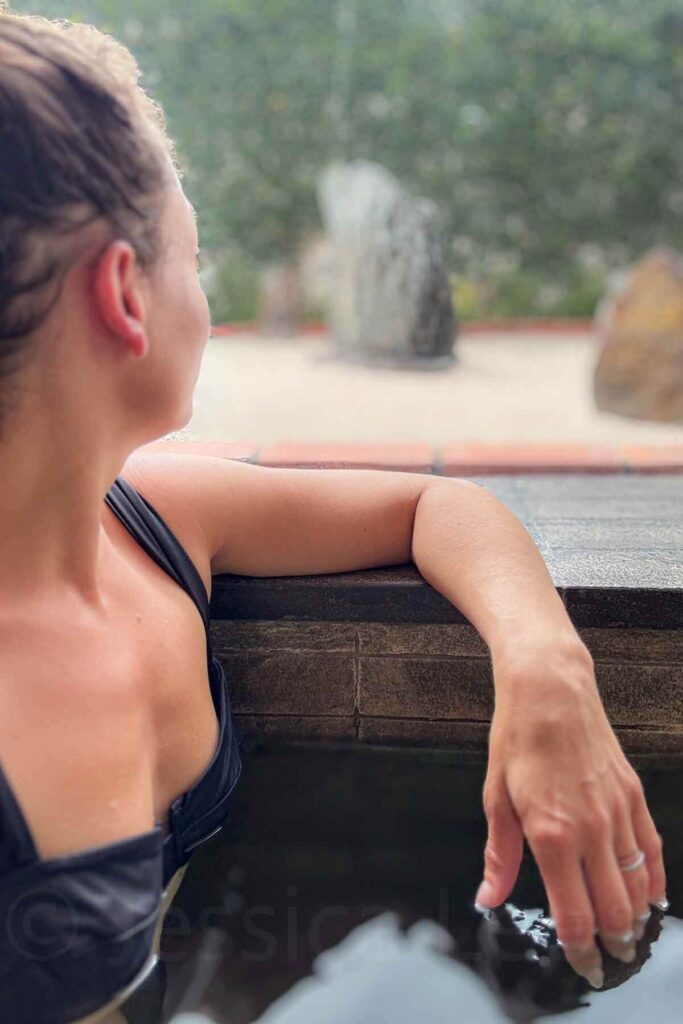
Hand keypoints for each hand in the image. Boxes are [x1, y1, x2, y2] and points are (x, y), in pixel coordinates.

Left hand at [476, 638, 667, 988]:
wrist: (550, 690)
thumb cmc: (518, 739)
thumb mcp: (495, 797)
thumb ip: (499, 855)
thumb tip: (489, 896)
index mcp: (551, 834)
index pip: (575, 914)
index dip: (580, 950)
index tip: (582, 965)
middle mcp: (591, 830)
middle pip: (614, 910)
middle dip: (613, 945)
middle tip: (606, 961)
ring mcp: (617, 813)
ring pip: (638, 885)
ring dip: (634, 919)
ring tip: (626, 937)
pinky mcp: (632, 795)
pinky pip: (652, 850)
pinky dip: (653, 880)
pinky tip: (649, 897)